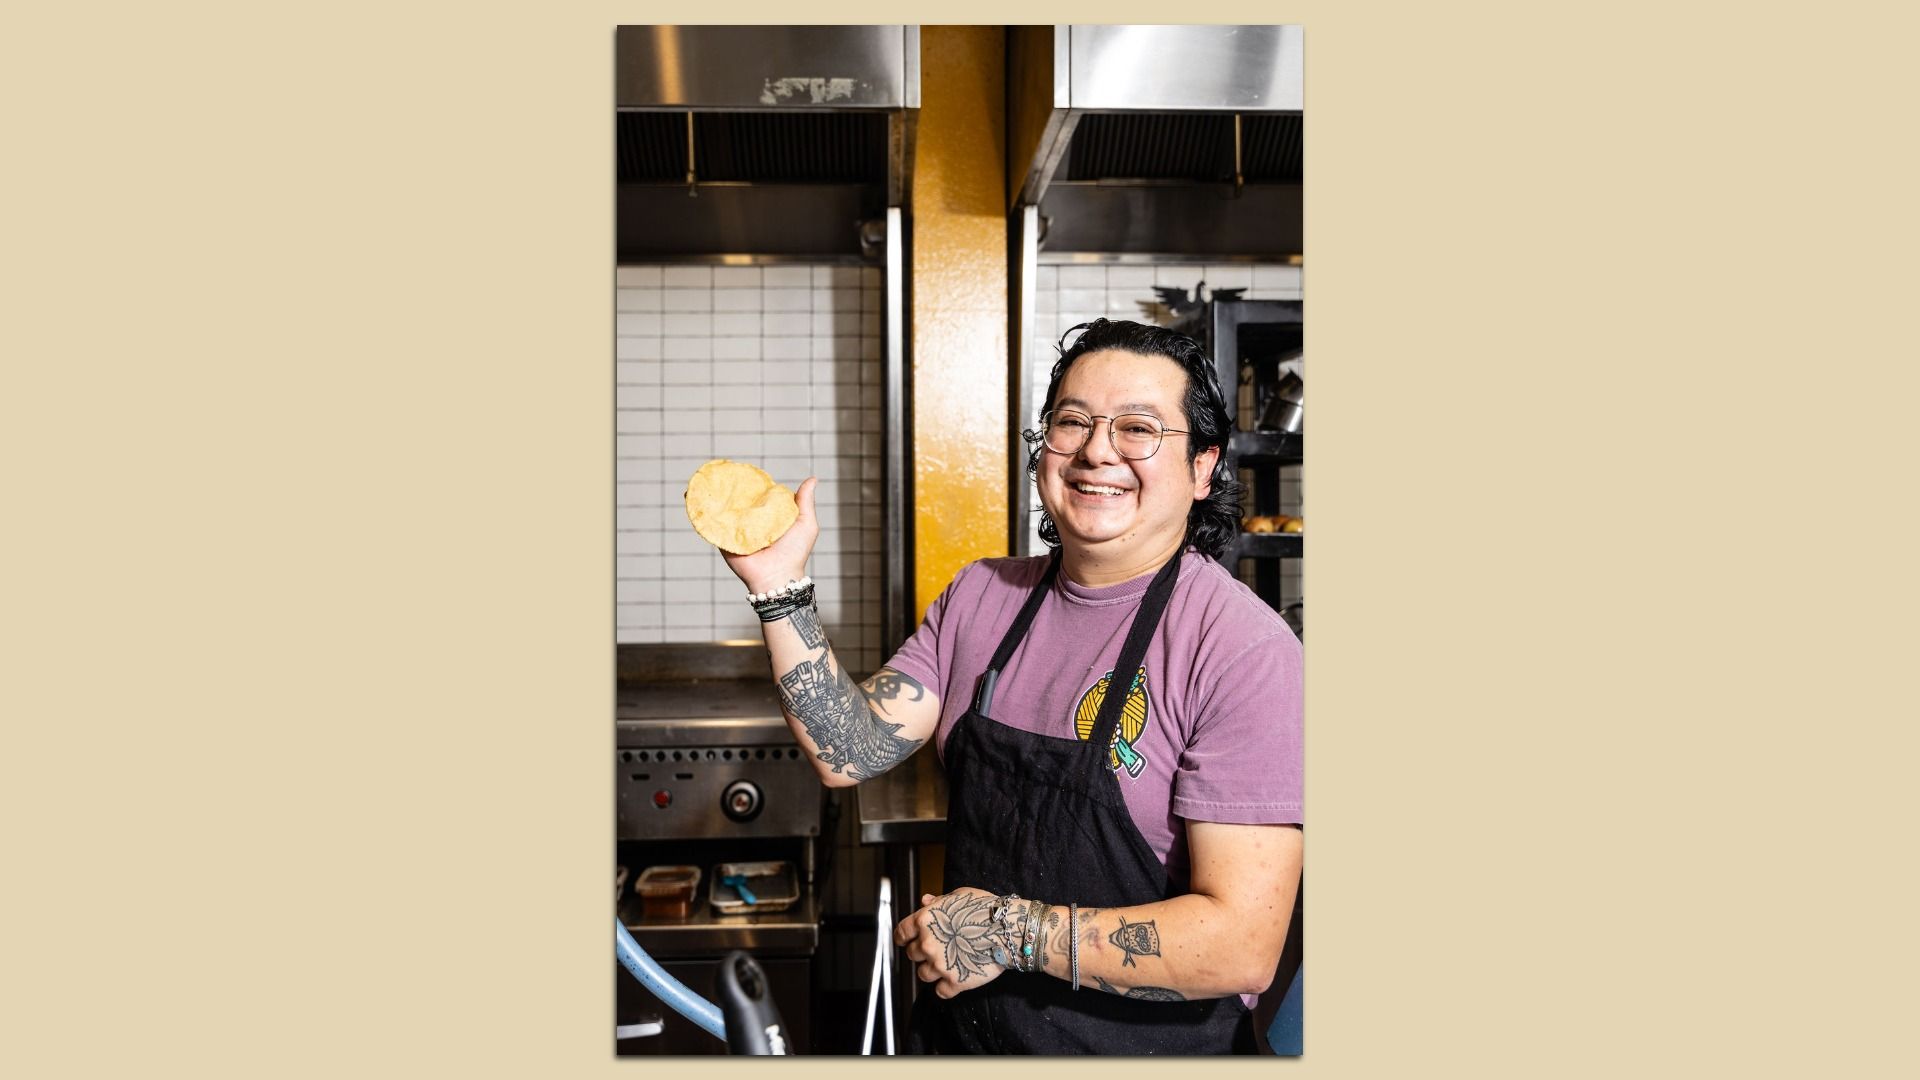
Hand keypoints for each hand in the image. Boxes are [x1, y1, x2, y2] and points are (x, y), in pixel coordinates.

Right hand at [720, 477, 819, 594]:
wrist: (778, 577)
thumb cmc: (795, 552)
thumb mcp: (806, 524)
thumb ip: (806, 501)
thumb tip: (812, 478)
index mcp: (769, 516)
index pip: (759, 496)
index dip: (755, 485)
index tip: (748, 472)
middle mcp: (752, 523)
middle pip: (740, 502)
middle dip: (733, 490)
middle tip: (727, 473)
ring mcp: (736, 531)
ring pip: (725, 511)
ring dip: (718, 499)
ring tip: (710, 482)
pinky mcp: (725, 540)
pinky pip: (714, 525)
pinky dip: (709, 514)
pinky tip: (701, 499)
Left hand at [892, 887, 1006, 998]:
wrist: (1008, 929)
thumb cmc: (985, 908)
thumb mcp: (959, 895)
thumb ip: (939, 901)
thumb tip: (925, 901)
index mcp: (925, 921)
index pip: (901, 933)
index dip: (903, 938)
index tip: (905, 941)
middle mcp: (928, 944)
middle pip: (912, 955)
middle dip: (921, 953)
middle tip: (936, 949)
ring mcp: (940, 965)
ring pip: (923, 975)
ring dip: (932, 970)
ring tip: (947, 963)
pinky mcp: (955, 982)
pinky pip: (940, 992)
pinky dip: (945, 987)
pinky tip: (955, 978)